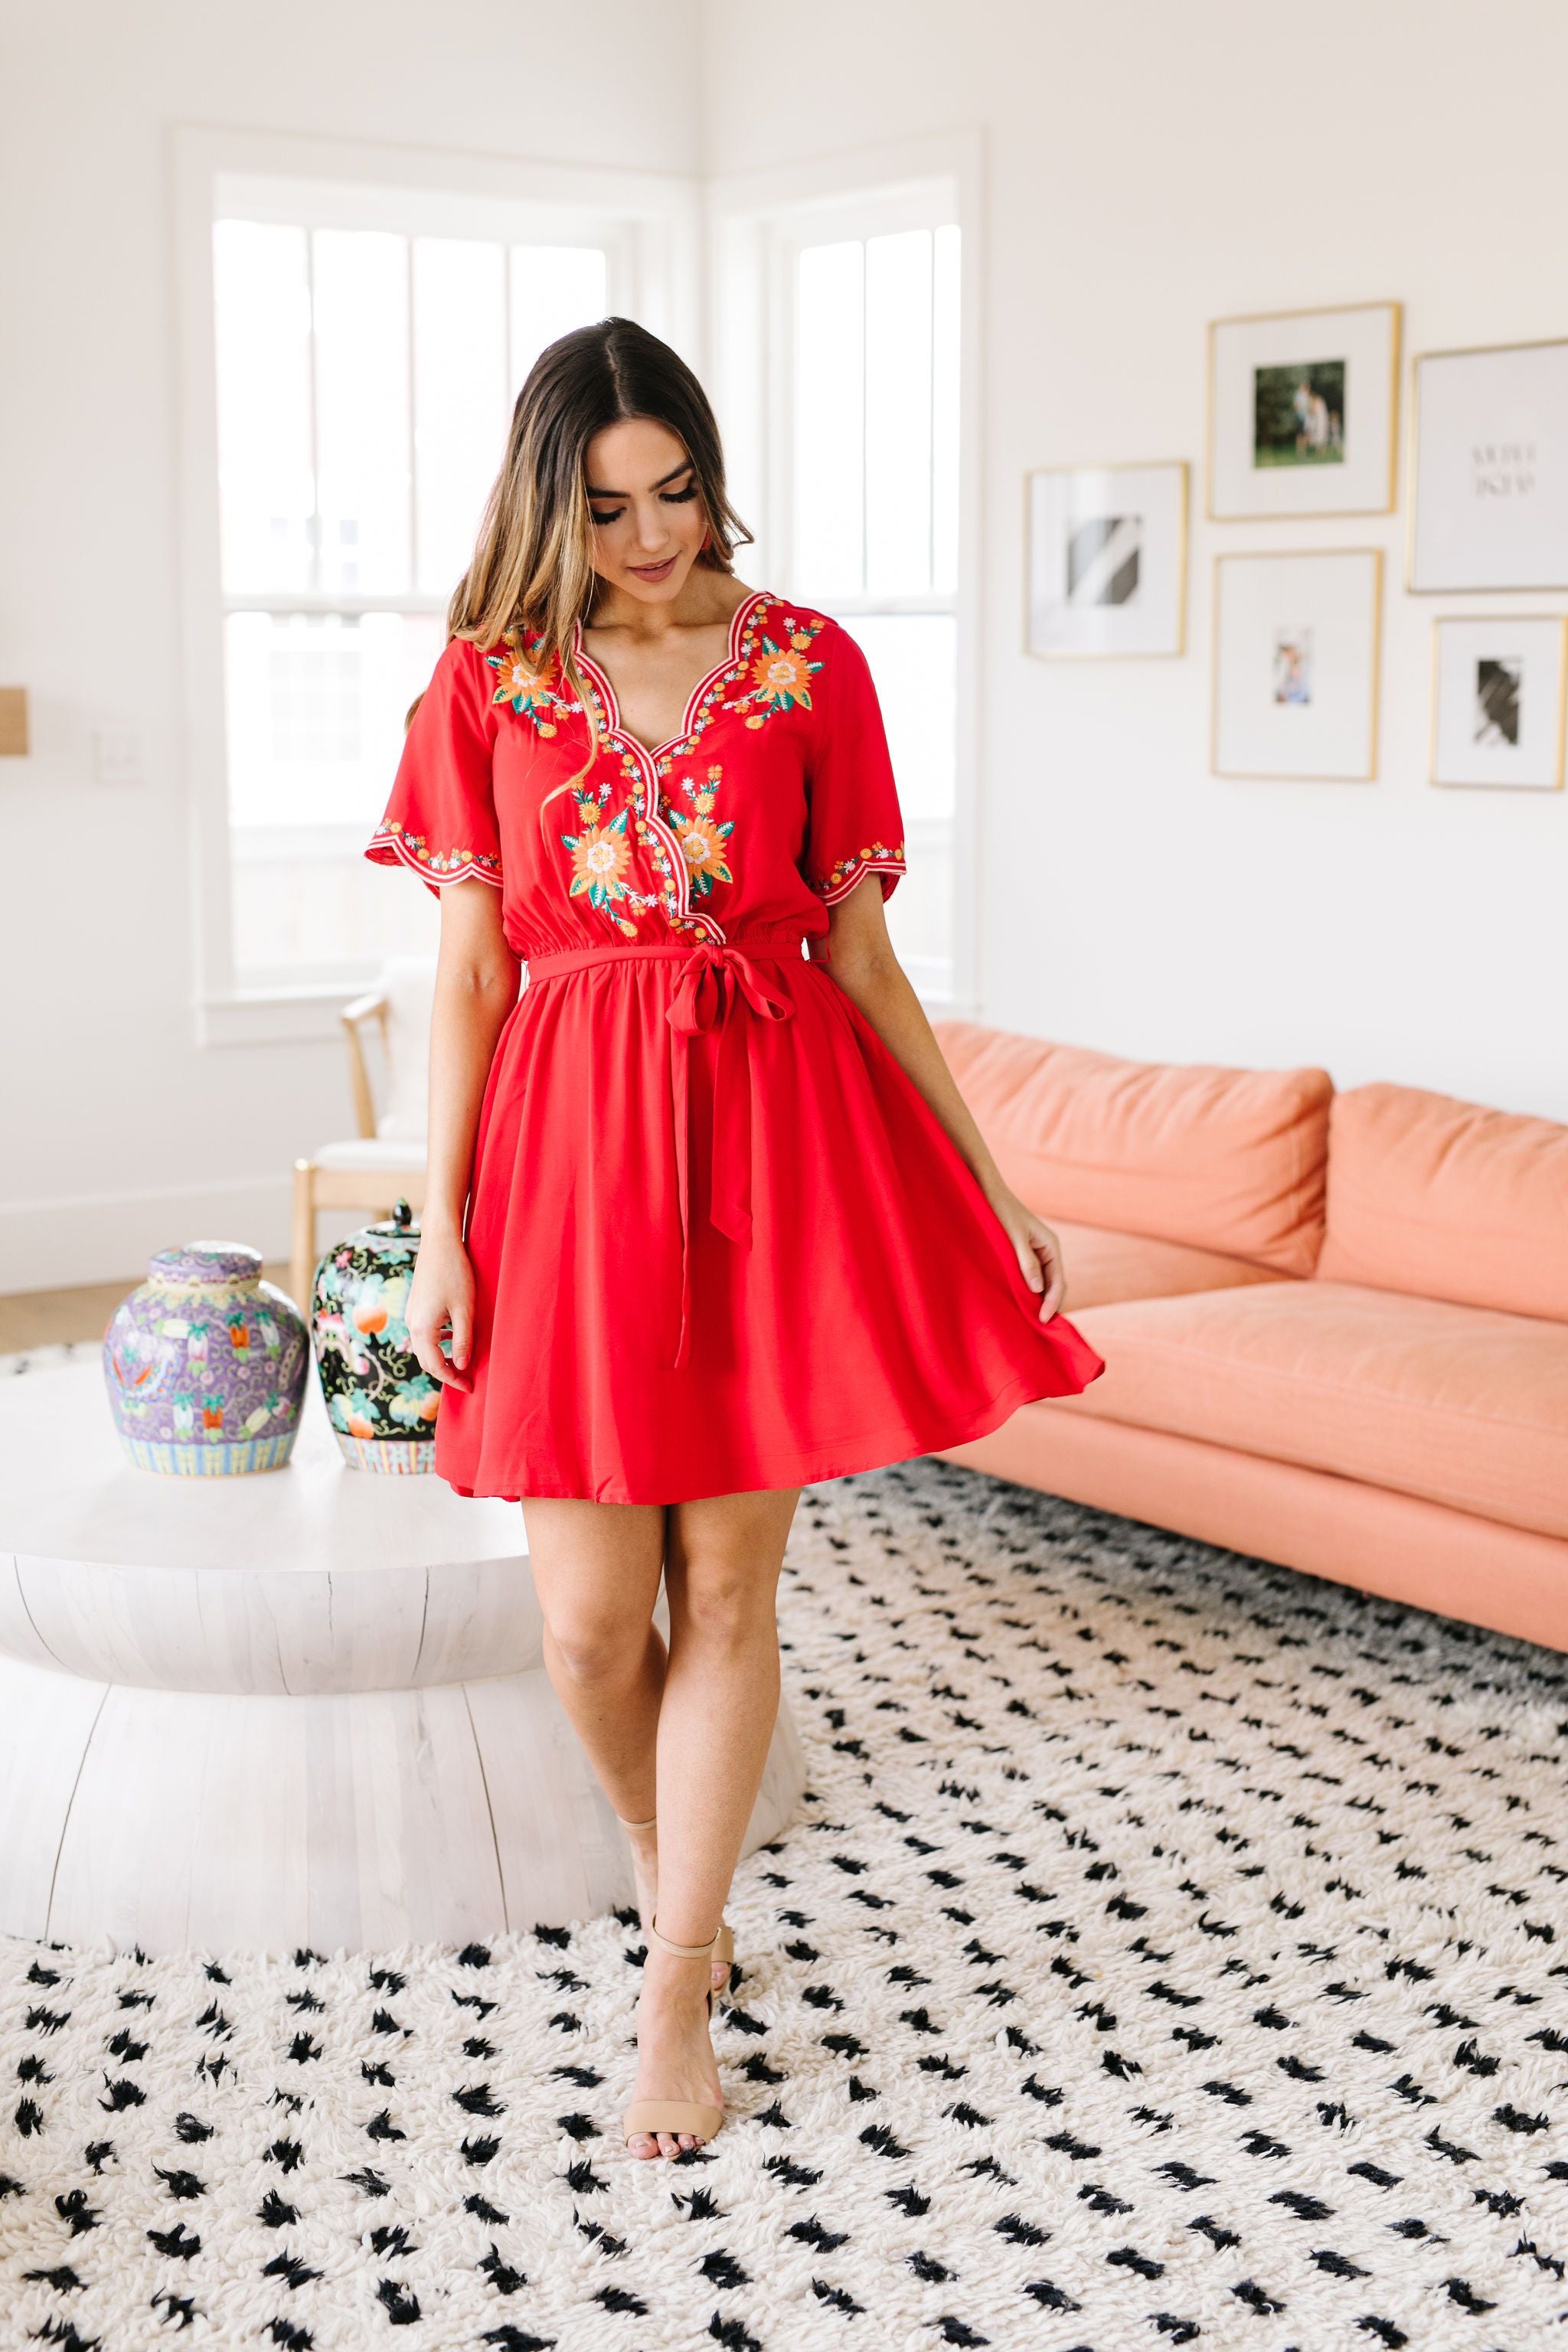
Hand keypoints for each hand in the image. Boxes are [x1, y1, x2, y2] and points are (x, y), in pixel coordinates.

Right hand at [406, 1226, 475, 1393]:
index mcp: (423, 1329)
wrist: (439, 1242)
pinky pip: (424, 1333)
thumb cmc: (456, 1274)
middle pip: (426, 1360)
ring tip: (462, 1362)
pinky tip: (453, 1337)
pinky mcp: (415, 1306)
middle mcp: (412, 1324)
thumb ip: (463, 1341)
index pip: (436, 1366)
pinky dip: (437, 1342)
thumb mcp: (465, 1310)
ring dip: (441, 1358)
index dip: (453, 1380)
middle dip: (445, 1372)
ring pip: (424, 1347)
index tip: (470, 1388)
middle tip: (466, 1380)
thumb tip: (462, 1366)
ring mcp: (411, 1314)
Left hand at [983, 1184, 1065, 1321]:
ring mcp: (1036, 1254)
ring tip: (1030, 1321)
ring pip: (1043, 1284)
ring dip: (1038, 1301)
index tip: (1042, 1320)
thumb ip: (1026, 1262)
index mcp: (1051, 1246)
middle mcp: (1048, 1251)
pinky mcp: (1023, 1256)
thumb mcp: (1013, 1238)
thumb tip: (1037, 1289)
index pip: (1058, 1281)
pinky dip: (1028, 1292)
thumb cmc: (1001, 1212)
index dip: (1052, 1303)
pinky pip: (1031, 1278)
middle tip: (1038, 1329)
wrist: (988, 1192)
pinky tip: (1020, 1304)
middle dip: (1049, 1306)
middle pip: (1055, 1285)